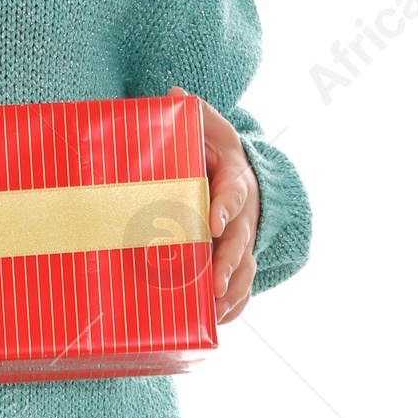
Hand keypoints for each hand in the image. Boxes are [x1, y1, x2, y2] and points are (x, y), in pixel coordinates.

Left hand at [169, 90, 259, 323]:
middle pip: (239, 243)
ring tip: (211, 314)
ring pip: (243, 270)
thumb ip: (194, 114)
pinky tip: (215, 323)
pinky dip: (232, 307)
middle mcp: (243, 216)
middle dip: (227, 265)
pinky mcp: (236, 262)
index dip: (224, 209)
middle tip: (213, 285)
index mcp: (235, 181)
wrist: (237, 174)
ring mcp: (242, 242)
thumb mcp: (208, 127)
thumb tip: (174, 94)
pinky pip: (240, 289)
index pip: (233, 195)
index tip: (213, 222)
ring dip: (230, 293)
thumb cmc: (215, 151)